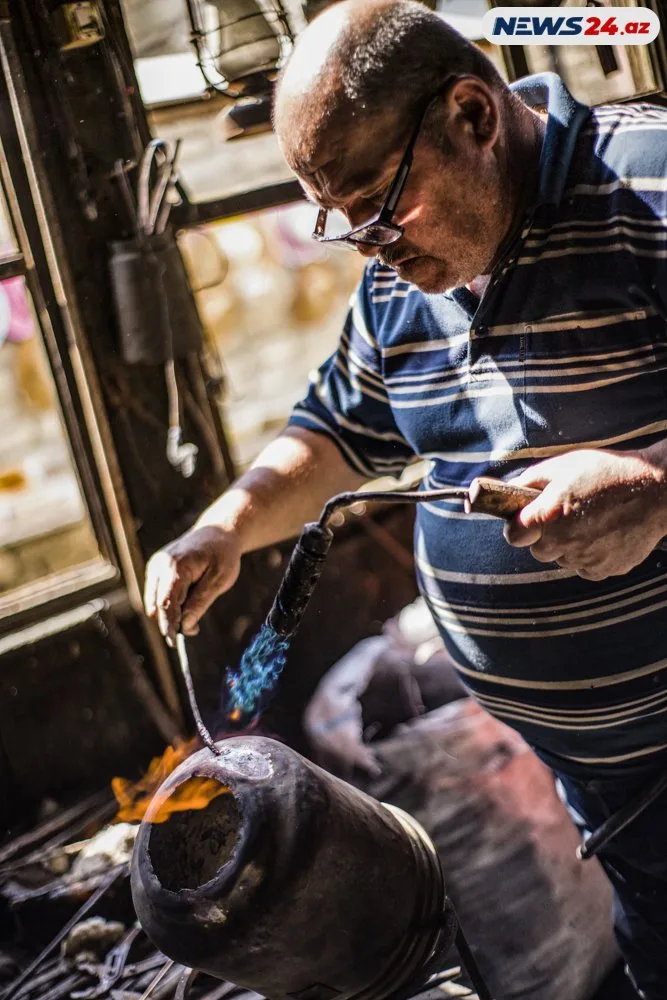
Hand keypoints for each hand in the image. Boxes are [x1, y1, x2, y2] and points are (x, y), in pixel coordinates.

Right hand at [144, 526, 241, 643]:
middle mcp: (160, 565)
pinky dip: (168, 602)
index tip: (175, 643)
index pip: (166, 603)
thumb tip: (185, 626)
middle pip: (155, 605)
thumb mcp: (220, 580)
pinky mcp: (155, 568)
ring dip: (169, 613)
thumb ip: (201, 602)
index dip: (169, 625)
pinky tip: (187, 598)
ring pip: (153, 602)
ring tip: (193, 611)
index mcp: (176, 566)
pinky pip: (156, 593)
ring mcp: (155, 565)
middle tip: (194, 629)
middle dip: (170, 622)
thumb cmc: (223, 555)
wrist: (218, 531)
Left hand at [503, 448, 666, 579]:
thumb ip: (532, 480)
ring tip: (590, 521)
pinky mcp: (606, 569)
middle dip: (545, 536)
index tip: (525, 520)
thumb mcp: (564, 465)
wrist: (655, 488)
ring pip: (563, 559)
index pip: (513, 536)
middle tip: (564, 516)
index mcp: (549, 516)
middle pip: (538, 551)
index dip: (517, 526)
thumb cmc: (607, 471)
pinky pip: (586, 567)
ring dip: (569, 545)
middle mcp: (564, 542)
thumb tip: (512, 491)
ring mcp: (586, 559)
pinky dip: (590, 555)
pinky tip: (603, 533)